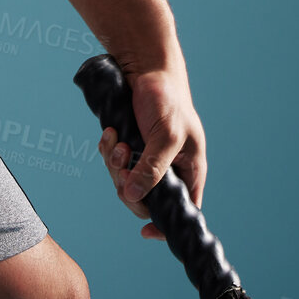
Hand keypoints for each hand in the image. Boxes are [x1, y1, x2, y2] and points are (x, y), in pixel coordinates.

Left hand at [95, 64, 205, 239]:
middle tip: (122, 161)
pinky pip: (114, 162)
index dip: (166, 225)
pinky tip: (108, 134)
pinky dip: (108, 150)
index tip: (146, 232)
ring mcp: (147, 157)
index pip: (183, 209)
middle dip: (128, 183)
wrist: (144, 66)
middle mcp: (169, 167)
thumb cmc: (166, 98)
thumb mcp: (165, 136)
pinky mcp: (130, 145)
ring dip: (114, 163)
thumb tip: (133, 195)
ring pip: (125, 180)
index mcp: (190, 169)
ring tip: (114, 140)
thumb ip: (152, 168)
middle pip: (145, 198)